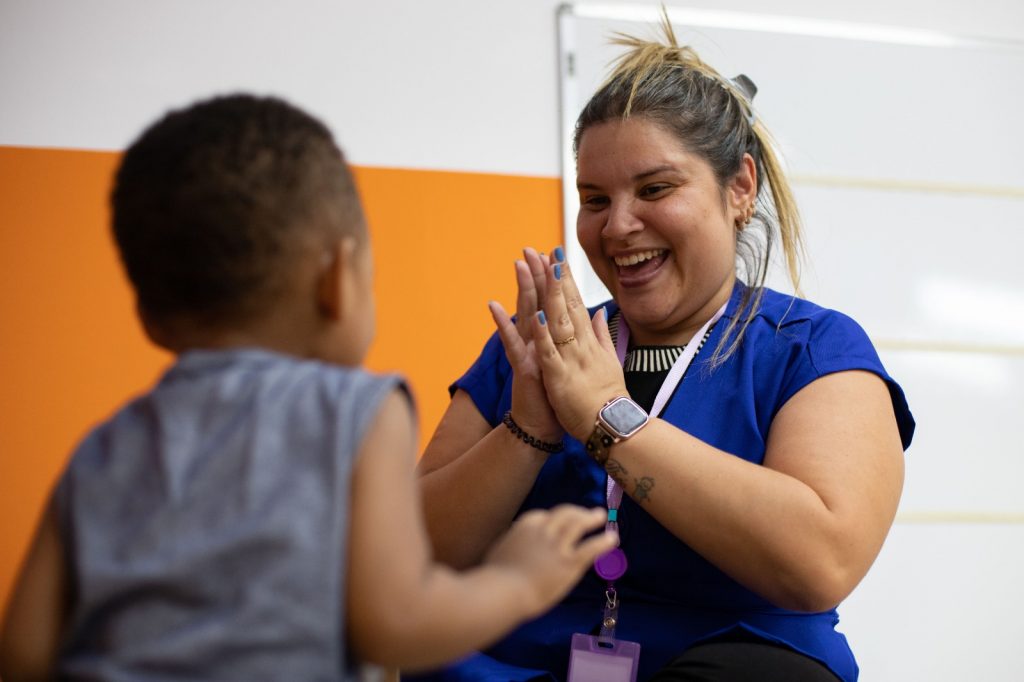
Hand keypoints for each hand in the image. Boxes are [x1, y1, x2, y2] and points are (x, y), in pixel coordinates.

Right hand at [484, 505, 616, 615]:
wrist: (503, 591)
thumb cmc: (495, 577)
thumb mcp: (499, 550)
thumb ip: (510, 544)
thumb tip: (510, 544)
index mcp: (525, 526)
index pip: (544, 516)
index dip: (555, 518)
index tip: (561, 521)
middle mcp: (544, 531)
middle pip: (564, 513)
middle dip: (577, 511)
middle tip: (588, 513)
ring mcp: (558, 546)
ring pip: (579, 524)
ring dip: (591, 518)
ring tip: (600, 516)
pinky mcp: (570, 563)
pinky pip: (591, 547)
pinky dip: (603, 541)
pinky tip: (612, 539)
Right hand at [488, 248, 562, 442]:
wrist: (544, 426)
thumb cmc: (558, 396)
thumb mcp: (570, 362)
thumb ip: (576, 337)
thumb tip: (588, 316)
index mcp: (552, 339)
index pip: (554, 304)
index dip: (554, 280)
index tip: (556, 255)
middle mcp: (537, 341)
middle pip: (537, 302)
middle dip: (536, 275)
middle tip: (531, 249)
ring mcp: (528, 352)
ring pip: (524, 315)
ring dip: (521, 290)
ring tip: (518, 265)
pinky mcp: (522, 368)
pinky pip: (511, 344)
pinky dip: (504, 326)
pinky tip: (495, 307)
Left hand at [531, 254, 628, 440]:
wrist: (611, 426)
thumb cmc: (607, 397)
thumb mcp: (608, 361)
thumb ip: (603, 336)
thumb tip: (600, 313)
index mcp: (590, 341)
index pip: (577, 304)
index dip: (567, 280)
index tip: (559, 257)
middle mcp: (582, 344)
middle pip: (567, 305)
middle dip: (557, 277)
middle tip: (549, 251)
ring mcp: (571, 358)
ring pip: (558, 320)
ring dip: (548, 294)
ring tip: (542, 269)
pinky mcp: (559, 376)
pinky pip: (548, 351)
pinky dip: (542, 332)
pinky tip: (535, 313)